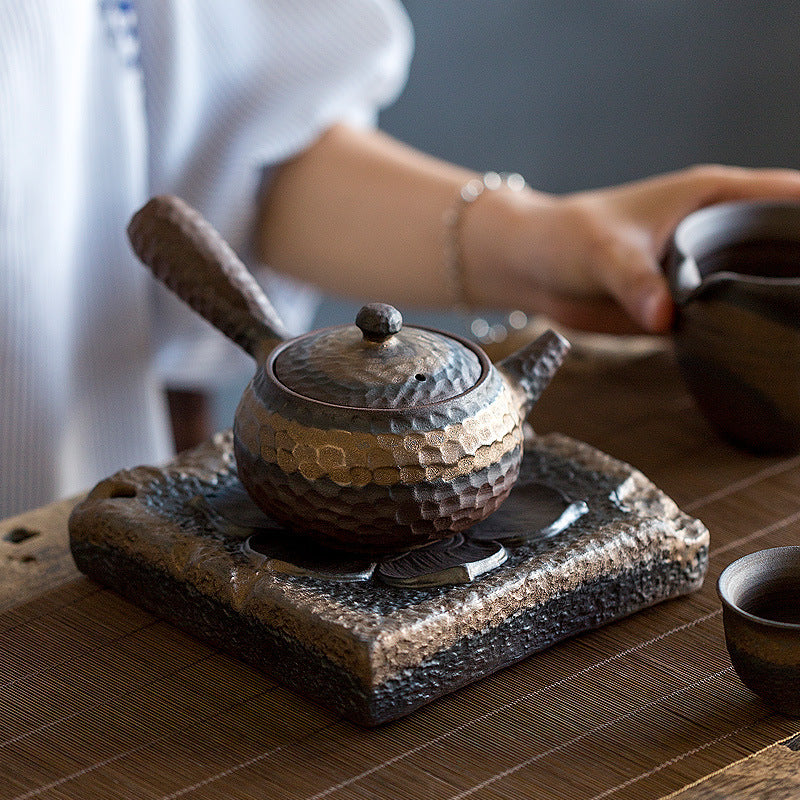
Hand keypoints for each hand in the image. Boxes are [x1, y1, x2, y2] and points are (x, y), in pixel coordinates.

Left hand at [473, 165, 799, 333]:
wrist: (532, 269)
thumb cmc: (566, 238)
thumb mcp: (603, 252)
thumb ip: (635, 280)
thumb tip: (665, 317)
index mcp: (712, 196)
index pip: (788, 196)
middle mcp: (715, 230)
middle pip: (785, 244)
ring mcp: (702, 269)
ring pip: (758, 283)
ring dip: (781, 301)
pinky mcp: (685, 304)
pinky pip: (725, 317)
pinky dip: (743, 329)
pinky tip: (766, 350)